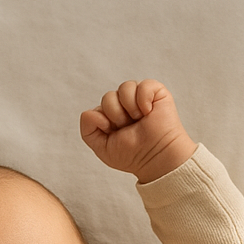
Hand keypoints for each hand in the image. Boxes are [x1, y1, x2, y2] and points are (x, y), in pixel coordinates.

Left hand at [80, 80, 196, 183]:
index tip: (115, 134)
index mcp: (111, 116)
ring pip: (124, 88)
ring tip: (140, 120)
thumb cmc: (133, 155)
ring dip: (130, 108)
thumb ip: (87, 129)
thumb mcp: (102, 148)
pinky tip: (148, 112)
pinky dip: (144, 99)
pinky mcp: (156, 92)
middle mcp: (124, 105)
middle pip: (108, 97)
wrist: (156, 158)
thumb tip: (92, 111)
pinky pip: (143, 85)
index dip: (103, 122)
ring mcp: (139, 98)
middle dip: (117, 115)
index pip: (97, 109)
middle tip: (130, 128)